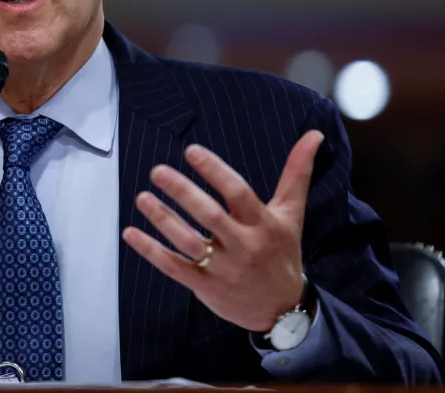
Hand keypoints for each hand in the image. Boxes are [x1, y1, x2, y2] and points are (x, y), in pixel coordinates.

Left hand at [121, 130, 324, 331]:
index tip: (191, 151)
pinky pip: (174, 267)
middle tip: (158, 171)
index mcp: (263, 224)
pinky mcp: (205, 286)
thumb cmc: (282, 252)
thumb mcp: (291, 213)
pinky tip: (130, 233)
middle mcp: (244, 246)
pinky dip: (151, 251)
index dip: (215, 171)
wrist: (283, 310)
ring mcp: (223, 268)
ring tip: (142, 197)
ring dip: (163, 219)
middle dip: (183, 192)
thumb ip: (297, 172)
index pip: (238, 193)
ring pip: (189, 242)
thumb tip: (314, 134)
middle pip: (210, 216)